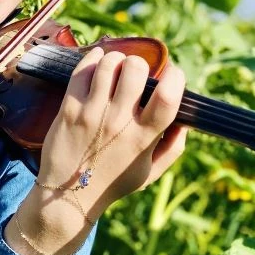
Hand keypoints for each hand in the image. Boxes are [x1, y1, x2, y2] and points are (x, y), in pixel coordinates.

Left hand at [37, 47, 186, 217]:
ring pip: (109, 65)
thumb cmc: (112, 182)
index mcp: (143, 138)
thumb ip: (173, 148)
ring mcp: (92, 114)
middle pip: (136, 70)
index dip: (175, 77)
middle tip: (136, 72)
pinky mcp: (69, 109)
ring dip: (116, 59)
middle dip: (140, 64)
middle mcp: (119, 123)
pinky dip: (93, 58)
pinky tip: (98, 60)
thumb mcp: (150, 173)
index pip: (168, 97)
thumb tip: (187, 121)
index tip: (171, 75)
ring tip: (116, 67)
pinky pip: (82, 71)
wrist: (67, 196)